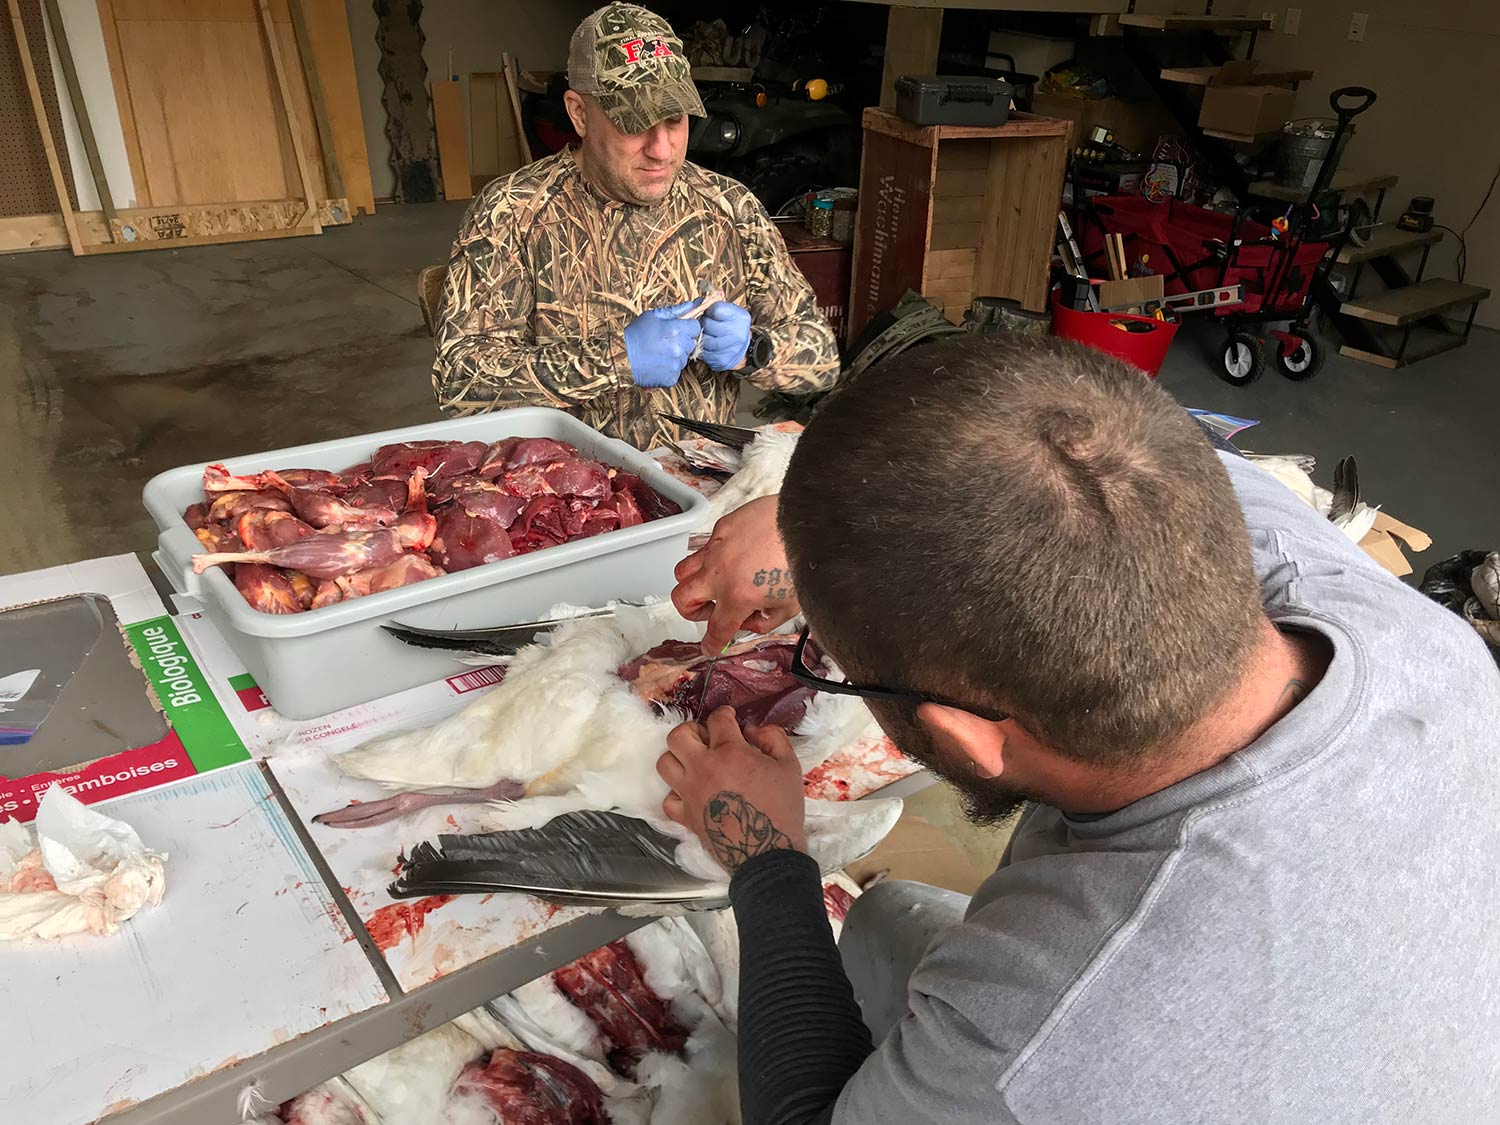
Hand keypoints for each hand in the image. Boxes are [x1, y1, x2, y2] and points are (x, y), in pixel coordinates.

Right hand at [624, 300, 703, 387]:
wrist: (619, 358)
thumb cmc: (634, 335)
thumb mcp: (653, 316)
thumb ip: (677, 310)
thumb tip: (696, 303)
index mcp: (676, 330)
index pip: (696, 327)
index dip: (688, 327)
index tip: (677, 329)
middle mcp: (679, 348)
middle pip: (691, 343)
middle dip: (682, 341)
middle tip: (664, 341)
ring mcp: (676, 365)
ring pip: (684, 358)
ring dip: (675, 355)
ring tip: (658, 353)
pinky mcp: (671, 378)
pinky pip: (677, 371)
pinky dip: (669, 368)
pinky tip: (657, 363)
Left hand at [657, 707, 806, 873]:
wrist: (767, 854)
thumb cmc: (781, 809)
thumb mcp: (789, 765)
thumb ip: (772, 737)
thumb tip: (752, 730)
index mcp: (730, 753)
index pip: (716, 719)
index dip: (724, 714)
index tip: (729, 719)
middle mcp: (703, 769)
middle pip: (678, 735)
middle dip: (692, 730)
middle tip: (706, 738)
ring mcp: (690, 793)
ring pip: (665, 763)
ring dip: (678, 757)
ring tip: (695, 763)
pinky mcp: (685, 816)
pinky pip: (668, 798)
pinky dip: (676, 792)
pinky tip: (692, 792)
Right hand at [672, 495, 798, 653]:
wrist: (809, 522)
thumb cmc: (804, 559)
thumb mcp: (789, 605)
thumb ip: (764, 621)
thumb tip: (750, 622)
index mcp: (738, 597)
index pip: (715, 630)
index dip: (711, 644)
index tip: (710, 646)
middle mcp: (720, 573)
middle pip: (682, 599)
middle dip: (692, 612)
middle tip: (710, 612)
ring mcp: (717, 548)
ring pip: (683, 571)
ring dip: (694, 583)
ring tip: (714, 584)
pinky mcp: (723, 527)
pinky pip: (705, 546)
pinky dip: (714, 558)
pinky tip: (734, 558)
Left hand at [698, 301, 751, 371]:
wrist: (740, 349)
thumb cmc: (729, 326)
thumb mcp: (727, 312)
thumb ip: (712, 305)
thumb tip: (692, 305)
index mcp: (740, 316)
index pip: (716, 309)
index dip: (708, 311)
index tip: (709, 314)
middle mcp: (739, 333)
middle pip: (708, 324)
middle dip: (702, 324)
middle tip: (705, 326)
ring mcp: (732, 348)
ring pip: (704, 339)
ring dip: (700, 337)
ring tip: (705, 335)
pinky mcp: (723, 360)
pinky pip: (704, 353)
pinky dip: (702, 349)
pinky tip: (707, 346)